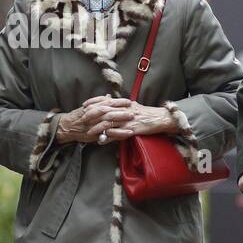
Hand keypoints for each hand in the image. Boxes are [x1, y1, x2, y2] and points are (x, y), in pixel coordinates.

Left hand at [56, 96, 173, 144]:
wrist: (160, 119)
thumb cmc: (148, 113)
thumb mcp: (134, 106)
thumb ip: (122, 105)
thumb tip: (112, 100)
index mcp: (123, 103)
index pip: (105, 100)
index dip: (93, 102)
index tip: (84, 105)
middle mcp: (123, 110)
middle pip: (103, 111)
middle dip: (91, 115)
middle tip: (82, 119)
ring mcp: (126, 120)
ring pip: (107, 123)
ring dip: (97, 128)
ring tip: (89, 133)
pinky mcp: (130, 129)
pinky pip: (116, 134)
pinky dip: (107, 138)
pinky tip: (101, 141)